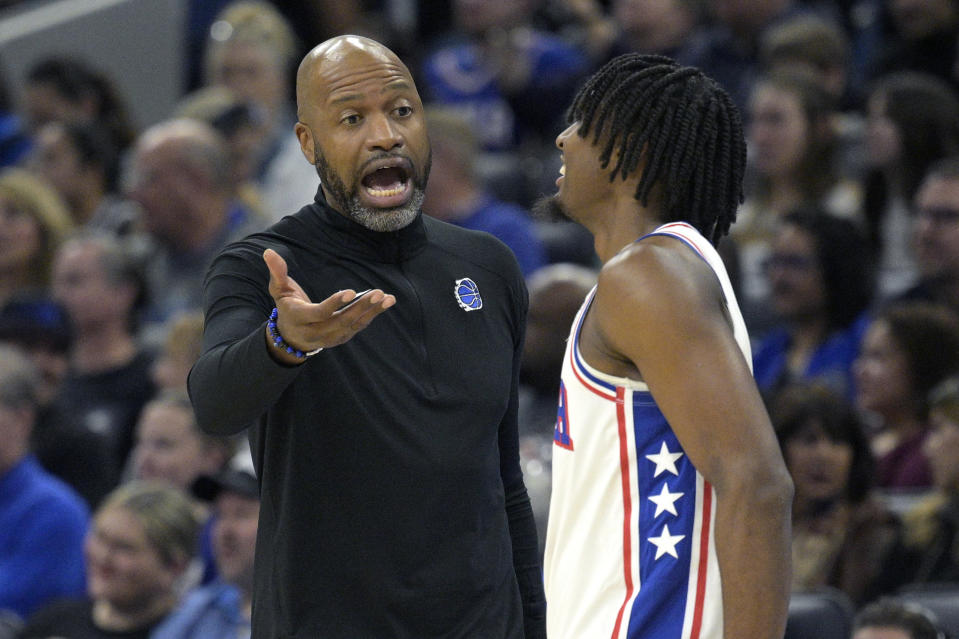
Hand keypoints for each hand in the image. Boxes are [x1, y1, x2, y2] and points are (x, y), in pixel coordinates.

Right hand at [263, 248, 395, 363]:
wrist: (291, 337)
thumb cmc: (287, 306)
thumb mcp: (279, 290)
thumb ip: (277, 272)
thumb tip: (268, 252)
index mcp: (300, 318)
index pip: (320, 313)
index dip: (334, 303)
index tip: (351, 291)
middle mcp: (316, 332)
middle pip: (341, 321)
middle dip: (360, 307)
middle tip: (378, 292)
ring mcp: (331, 337)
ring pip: (353, 325)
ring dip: (371, 311)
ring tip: (387, 298)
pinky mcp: (342, 337)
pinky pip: (359, 326)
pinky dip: (373, 315)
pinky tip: (386, 302)